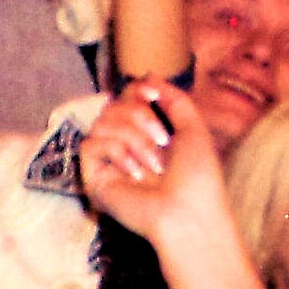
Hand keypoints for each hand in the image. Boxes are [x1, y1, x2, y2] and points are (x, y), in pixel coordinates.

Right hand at [78, 81, 228, 239]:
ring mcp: (109, 161)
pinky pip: (91, 144)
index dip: (136, 89)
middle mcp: (126, 144)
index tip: (152, 92)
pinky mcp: (94, 177)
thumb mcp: (194, 129)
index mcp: (149, 133)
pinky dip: (117, 152)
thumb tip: (150, 76)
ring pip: (102, 121)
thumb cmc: (197, 177)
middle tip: (163, 141)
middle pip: (114, 104)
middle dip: (140, 116)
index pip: (128, 97)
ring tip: (154, 165)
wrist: (189, 212)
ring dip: (134, 138)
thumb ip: (175, 99)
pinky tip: (135, 174)